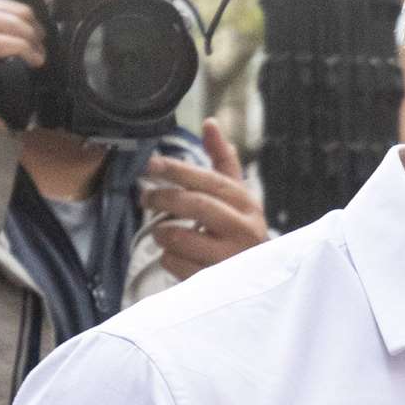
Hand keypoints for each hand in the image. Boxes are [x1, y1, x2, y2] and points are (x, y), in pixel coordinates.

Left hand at [142, 119, 267, 280]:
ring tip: (164, 232)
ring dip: (163, 233)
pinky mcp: (214, 281)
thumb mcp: (237, 196)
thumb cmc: (239, 230)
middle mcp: (244, 229)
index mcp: (247, 204)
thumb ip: (222, 160)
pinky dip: (168, 258)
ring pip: (180, 237)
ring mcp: (230, 258)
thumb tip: (210, 123)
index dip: (177, 170)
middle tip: (143, 196)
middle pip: (195, 205)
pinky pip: (175, 264)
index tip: (150, 164)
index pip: (209, 181)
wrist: (261, 278)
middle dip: (163, 197)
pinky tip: (179, 257)